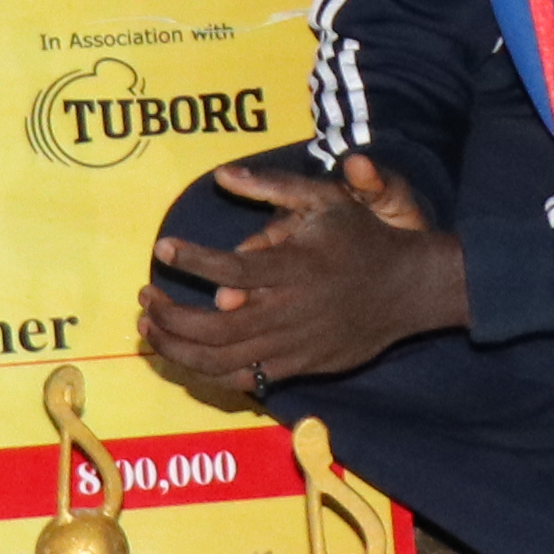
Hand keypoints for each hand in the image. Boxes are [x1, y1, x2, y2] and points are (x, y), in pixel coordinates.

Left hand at [138, 149, 458, 402]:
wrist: (409, 290)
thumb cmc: (361, 239)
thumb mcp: (325, 200)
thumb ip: (272, 188)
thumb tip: (222, 174)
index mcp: (295, 266)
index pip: (231, 267)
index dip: (191, 260)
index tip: (162, 249)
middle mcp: (291, 310)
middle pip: (216, 327)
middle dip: (170, 316)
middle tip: (144, 298)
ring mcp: (294, 345)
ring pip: (223, 361)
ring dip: (179, 348)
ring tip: (152, 329)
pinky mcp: (299, 366)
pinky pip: (244, 379)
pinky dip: (208, 371)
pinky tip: (187, 353)